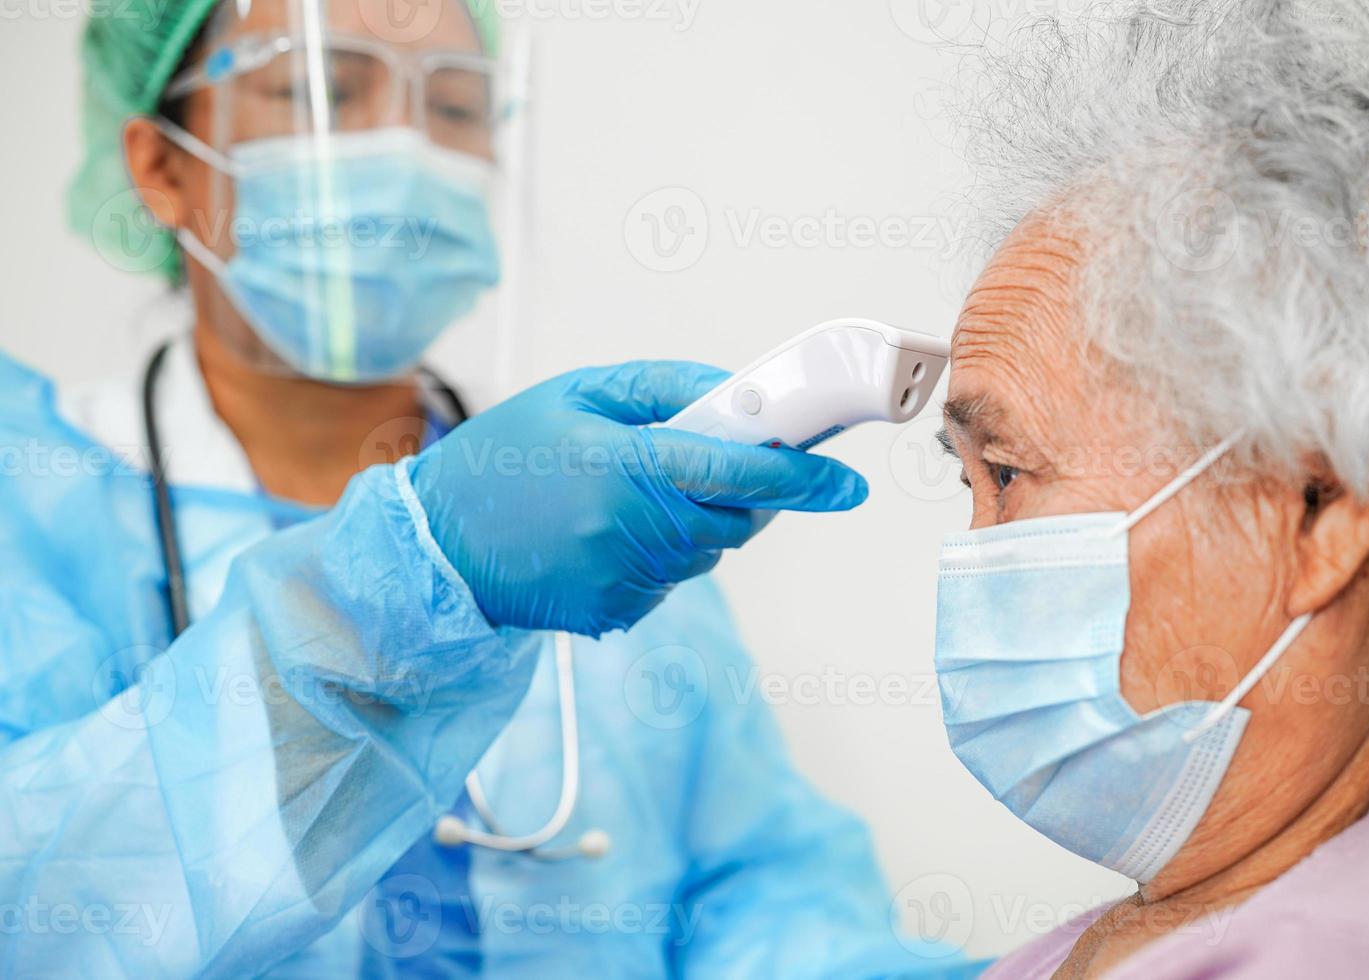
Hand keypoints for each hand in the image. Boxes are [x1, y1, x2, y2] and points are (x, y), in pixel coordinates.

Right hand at [410, 360, 867, 635]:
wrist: (434, 548)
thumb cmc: (501, 460)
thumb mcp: (576, 394)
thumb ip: (663, 387)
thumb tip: (735, 396)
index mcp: (627, 465)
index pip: (743, 471)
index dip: (805, 476)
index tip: (848, 483)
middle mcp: (634, 529)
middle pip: (739, 518)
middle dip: (747, 493)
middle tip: (716, 465)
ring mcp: (626, 579)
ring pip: (709, 551)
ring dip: (697, 522)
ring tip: (628, 497)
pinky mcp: (616, 613)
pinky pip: (671, 580)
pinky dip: (661, 555)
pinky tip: (605, 535)